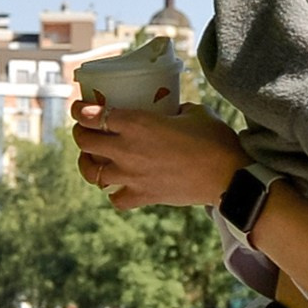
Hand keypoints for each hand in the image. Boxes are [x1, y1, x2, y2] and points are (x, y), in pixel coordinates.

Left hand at [74, 98, 243, 212]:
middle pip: (85, 141)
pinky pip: (116, 199)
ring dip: (89, 163)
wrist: (228, 177)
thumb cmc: (215, 140)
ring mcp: (132, 176)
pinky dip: (114, 193)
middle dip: (80, 133)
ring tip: (94, 159)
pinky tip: (120, 187)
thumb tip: (171, 110)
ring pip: (91, 172)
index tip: (79, 107)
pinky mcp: (143, 196)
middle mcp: (127, 149)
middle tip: (85, 130)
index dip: (80, 110)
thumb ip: (174, 110)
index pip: (93, 115)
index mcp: (137, 123)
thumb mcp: (193, 112)